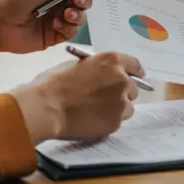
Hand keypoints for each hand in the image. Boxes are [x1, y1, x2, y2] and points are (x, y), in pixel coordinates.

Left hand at [0, 0, 105, 75]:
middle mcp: (58, 5)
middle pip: (83, 3)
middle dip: (85, 1)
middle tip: (80, 1)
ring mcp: (56, 22)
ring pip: (80, 19)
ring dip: (77, 15)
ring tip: (65, 14)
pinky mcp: (54, 37)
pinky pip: (71, 32)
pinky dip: (67, 27)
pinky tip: (56, 24)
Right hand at [11, 52, 144, 142]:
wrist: (47, 108)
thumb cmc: (54, 84)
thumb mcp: (77, 65)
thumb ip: (96, 68)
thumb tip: (103, 73)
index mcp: (111, 61)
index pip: (134, 65)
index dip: (135, 72)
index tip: (136, 77)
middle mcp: (121, 80)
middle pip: (133, 88)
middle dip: (123, 92)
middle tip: (106, 98)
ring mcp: (120, 103)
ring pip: (127, 107)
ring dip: (117, 108)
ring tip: (97, 111)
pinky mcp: (115, 122)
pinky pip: (118, 121)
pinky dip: (108, 121)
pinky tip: (92, 120)